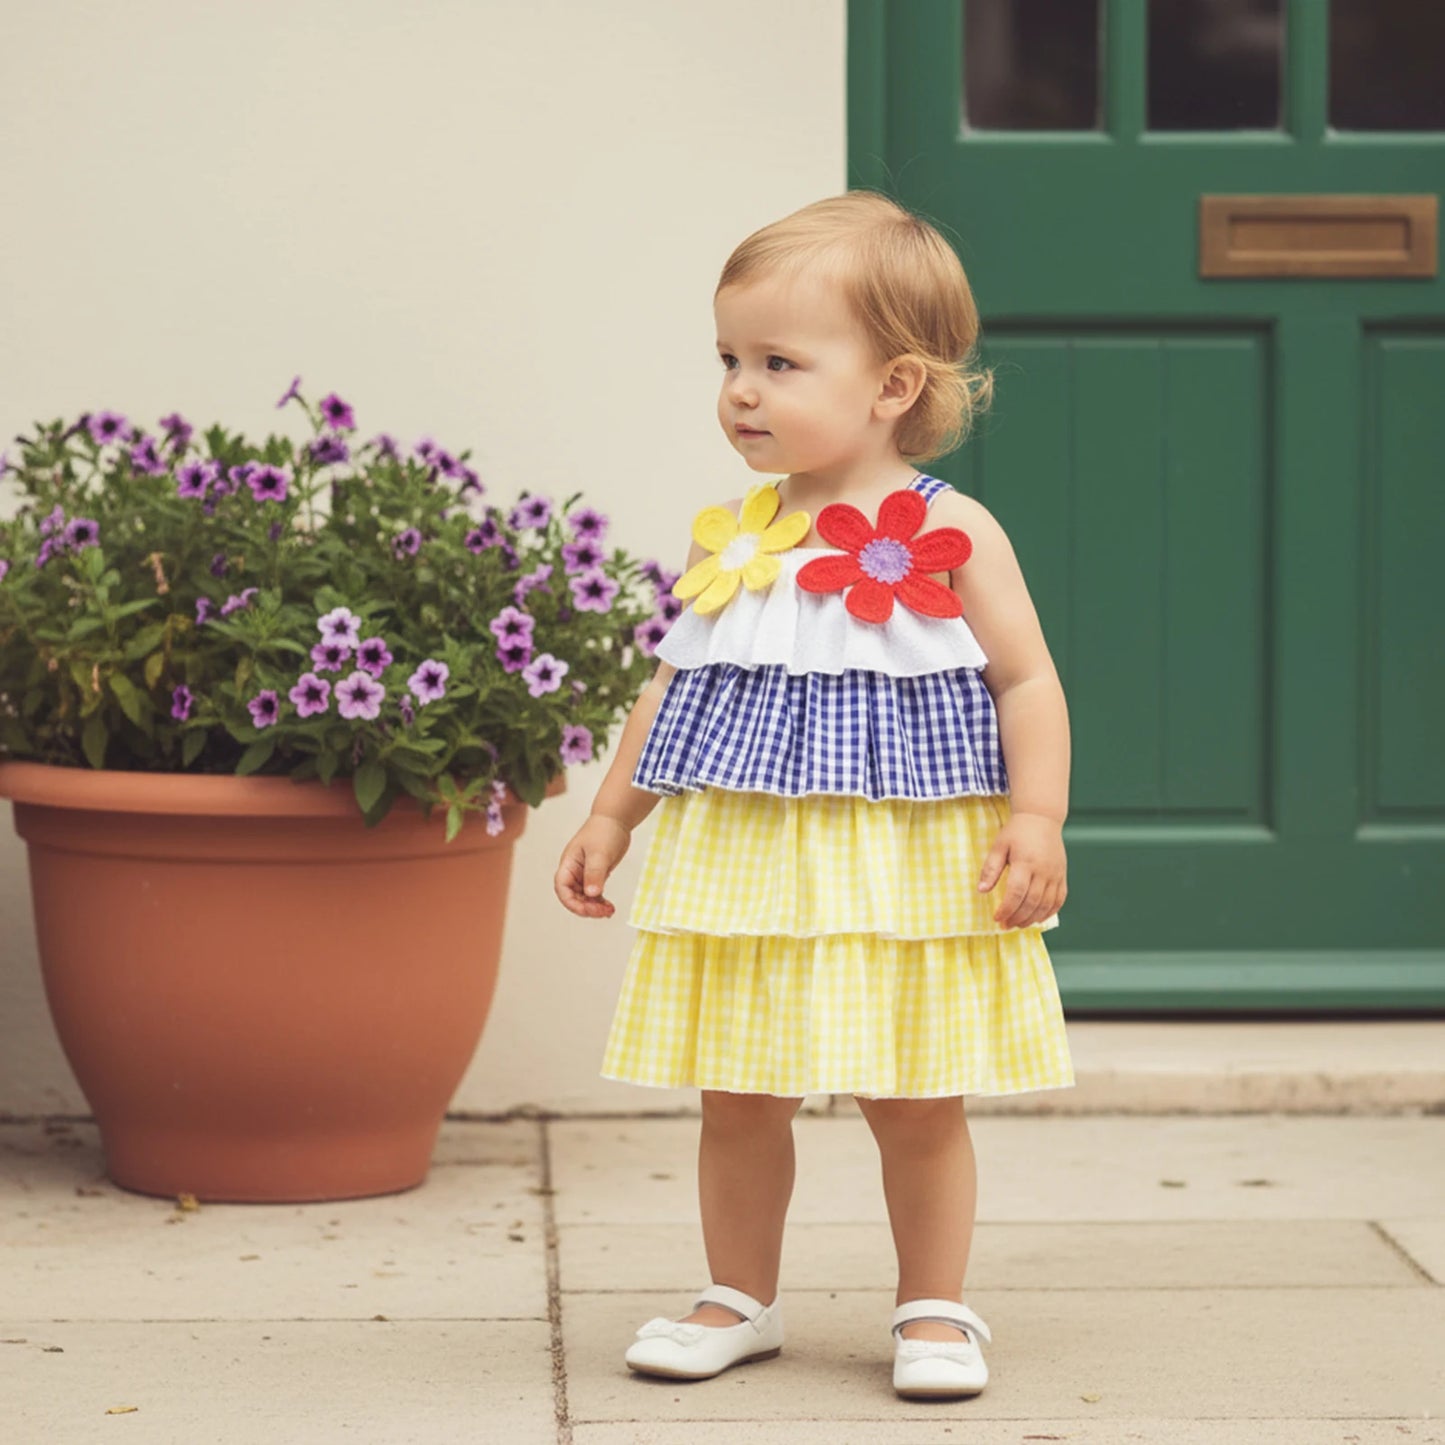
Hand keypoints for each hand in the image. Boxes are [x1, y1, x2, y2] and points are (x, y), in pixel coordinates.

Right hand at [554, 813, 631, 918]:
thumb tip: (591, 894)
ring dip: (594, 907)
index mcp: (568, 864)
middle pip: (573, 897)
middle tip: (603, 912)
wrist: (616, 820)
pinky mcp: (595, 876)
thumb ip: (595, 873)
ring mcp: (584, 875)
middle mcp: (573, 872)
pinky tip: (609, 907)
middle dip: (586, 907)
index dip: (571, 902)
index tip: (587, 909)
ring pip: (584, 898)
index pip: (562, 888)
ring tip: (609, 911)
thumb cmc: (603, 831)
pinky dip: (600, 902)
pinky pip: (594, 894)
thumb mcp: (599, 853)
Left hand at [977, 811, 1066, 928]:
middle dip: (1017, 917)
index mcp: (1025, 862)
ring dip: (1031, 918)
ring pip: (1046, 905)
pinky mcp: (1062, 876)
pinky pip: (1059, 900)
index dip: (1006, 909)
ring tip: (1018, 924)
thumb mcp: (999, 846)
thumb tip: (982, 891)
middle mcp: (1043, 870)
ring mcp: (1055, 874)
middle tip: (1005, 925)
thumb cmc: (1017, 832)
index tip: (997, 918)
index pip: (1016, 893)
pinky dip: (1049, 912)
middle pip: (1031, 902)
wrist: (1042, 818)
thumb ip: (990, 868)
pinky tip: (1037, 918)